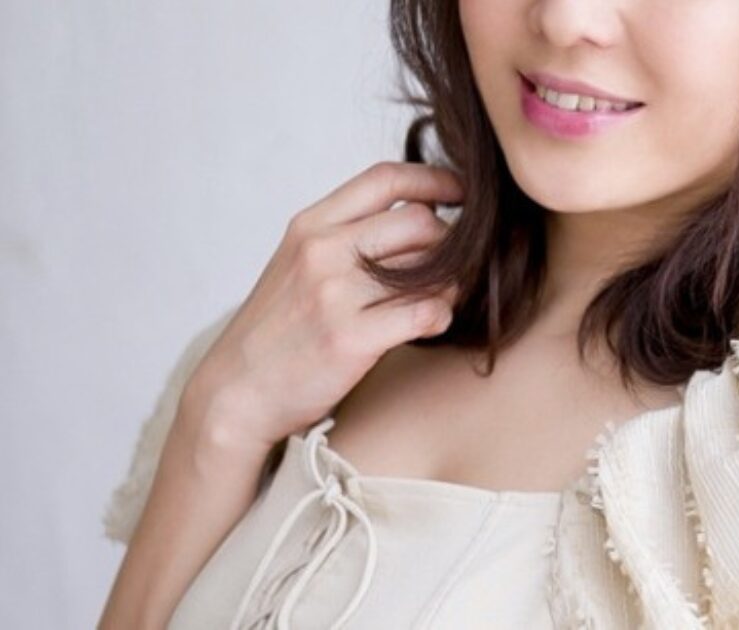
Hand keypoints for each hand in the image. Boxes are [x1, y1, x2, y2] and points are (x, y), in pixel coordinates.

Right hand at [182, 161, 464, 449]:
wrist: (237, 391)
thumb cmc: (278, 330)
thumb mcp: (299, 265)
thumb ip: (349, 237)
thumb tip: (423, 219)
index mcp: (311, 226)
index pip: (385, 178)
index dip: (435, 179)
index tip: (463, 192)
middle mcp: (322, 251)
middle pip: (419, 221)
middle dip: (452, 241)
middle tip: (458, 264)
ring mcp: (335, 294)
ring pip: (430, 268)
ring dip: (452, 283)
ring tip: (445, 298)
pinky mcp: (350, 338)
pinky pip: (425, 312)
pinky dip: (441, 316)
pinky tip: (433, 323)